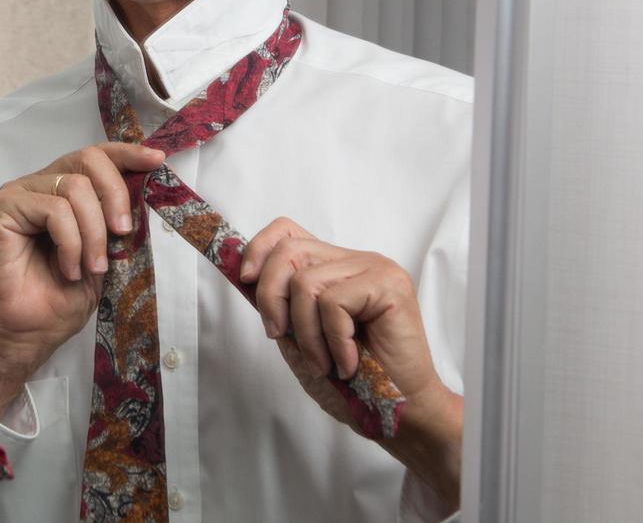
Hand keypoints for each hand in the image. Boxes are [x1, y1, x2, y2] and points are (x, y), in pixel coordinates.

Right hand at [0, 143, 165, 417]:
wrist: (25, 333)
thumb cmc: (59, 300)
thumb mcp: (104, 257)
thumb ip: (117, 224)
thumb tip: (146, 196)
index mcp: (65, 192)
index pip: (97, 156)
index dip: (128, 153)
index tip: (157, 161)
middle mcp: (42, 185)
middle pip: (88, 159)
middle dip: (115, 194)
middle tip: (123, 231)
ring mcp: (22, 193)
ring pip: (75, 187)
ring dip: (93, 233)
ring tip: (90, 267)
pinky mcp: (5, 207)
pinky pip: (54, 209)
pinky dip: (70, 242)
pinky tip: (68, 269)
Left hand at [240, 216, 461, 512]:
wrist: (398, 411)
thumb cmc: (352, 380)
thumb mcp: (299, 337)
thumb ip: (280, 304)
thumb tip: (244, 276)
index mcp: (334, 267)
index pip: (287, 232)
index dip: (259, 248)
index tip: (245, 280)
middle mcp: (355, 260)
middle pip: (289, 250)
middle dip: (271, 297)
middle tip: (278, 335)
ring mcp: (375, 268)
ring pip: (307, 282)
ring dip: (305, 333)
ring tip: (323, 362)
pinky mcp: (389, 285)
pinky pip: (334, 303)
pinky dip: (332, 341)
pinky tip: (348, 362)